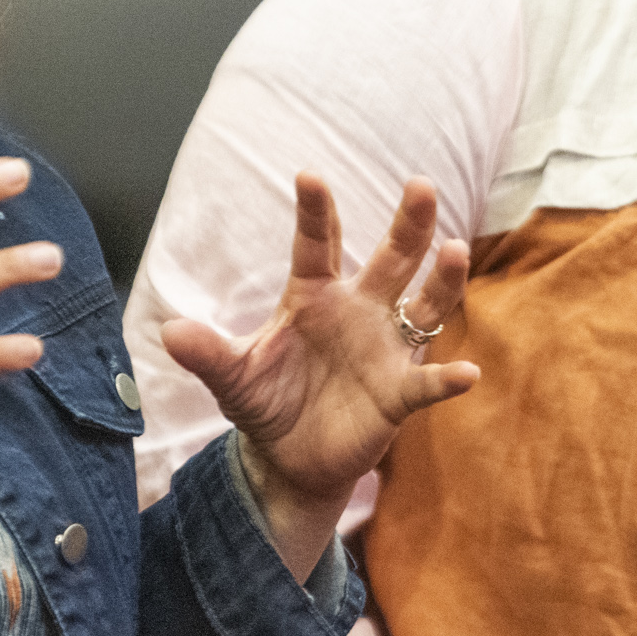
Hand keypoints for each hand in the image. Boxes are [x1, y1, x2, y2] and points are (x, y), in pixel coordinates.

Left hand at [161, 175, 477, 578]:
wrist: (290, 459)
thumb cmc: (267, 402)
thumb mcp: (233, 379)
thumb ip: (209, 355)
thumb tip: (170, 333)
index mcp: (314, 296)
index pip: (317, 246)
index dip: (315, 213)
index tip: (309, 176)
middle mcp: (359, 311)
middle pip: (392, 259)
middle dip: (409, 224)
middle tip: (421, 185)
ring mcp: (384, 349)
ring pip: (423, 305)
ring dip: (442, 280)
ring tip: (455, 251)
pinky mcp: (398, 393)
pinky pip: (426, 382)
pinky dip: (446, 379)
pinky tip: (466, 374)